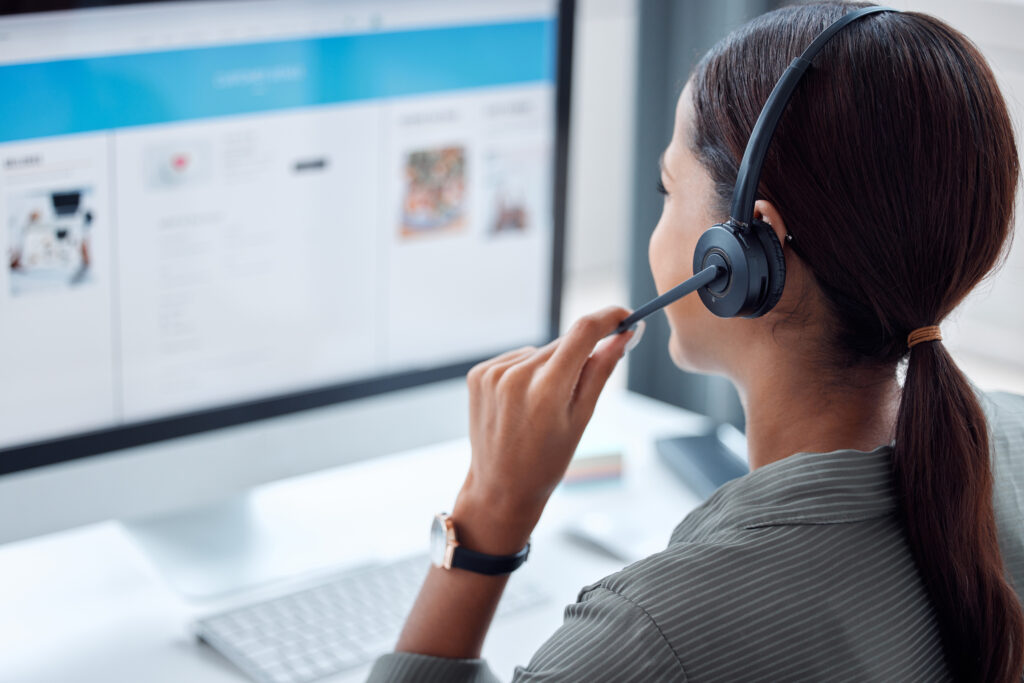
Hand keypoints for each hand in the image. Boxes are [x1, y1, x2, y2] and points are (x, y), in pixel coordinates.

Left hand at [452, 306, 634, 554]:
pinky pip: (516, 359)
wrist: (500, 487)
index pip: (583, 332)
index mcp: (546, 391)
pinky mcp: (478, 374)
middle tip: (576, 392)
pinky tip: (522, 402)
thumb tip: (623, 336)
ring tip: (542, 407)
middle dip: (579, 356)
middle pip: (562, 344)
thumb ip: (601, 371)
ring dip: (550, 367)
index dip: (608, 318)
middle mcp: (516, 376)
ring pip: (540, 352)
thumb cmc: (547, 460)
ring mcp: (492, 374)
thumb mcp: (582, 419)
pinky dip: (526, 373)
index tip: (625, 317)